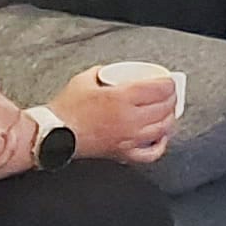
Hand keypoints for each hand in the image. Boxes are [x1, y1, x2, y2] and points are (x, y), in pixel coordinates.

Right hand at [54, 67, 177, 164]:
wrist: (54, 133)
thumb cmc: (67, 108)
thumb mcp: (86, 78)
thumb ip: (105, 72)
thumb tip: (116, 72)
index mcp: (122, 98)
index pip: (160, 89)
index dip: (169, 83)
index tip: (168, 81)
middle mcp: (130, 119)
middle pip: (165, 107)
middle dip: (172, 98)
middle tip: (169, 93)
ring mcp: (129, 138)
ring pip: (163, 128)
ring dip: (169, 118)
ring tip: (167, 111)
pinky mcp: (123, 153)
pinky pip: (152, 153)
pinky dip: (161, 144)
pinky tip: (160, 136)